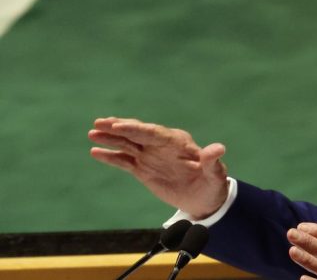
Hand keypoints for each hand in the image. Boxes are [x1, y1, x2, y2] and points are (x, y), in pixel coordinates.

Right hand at [88, 117, 228, 217]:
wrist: (204, 199)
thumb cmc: (212, 184)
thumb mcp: (215, 174)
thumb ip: (212, 162)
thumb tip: (218, 148)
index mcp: (178, 142)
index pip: (154, 132)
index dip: (136, 129)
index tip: (118, 126)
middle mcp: (161, 145)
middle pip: (137, 133)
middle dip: (119, 127)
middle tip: (99, 123)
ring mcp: (151, 156)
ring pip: (127, 144)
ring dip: (110, 138)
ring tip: (92, 132)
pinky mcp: (143, 169)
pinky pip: (124, 160)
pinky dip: (110, 156)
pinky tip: (95, 151)